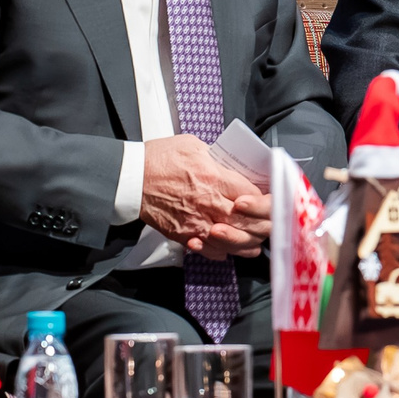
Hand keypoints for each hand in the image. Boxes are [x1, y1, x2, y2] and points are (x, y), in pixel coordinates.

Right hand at [141, 134, 270, 257]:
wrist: (129, 179)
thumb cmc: (158, 159)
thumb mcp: (194, 146)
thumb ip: (219, 158)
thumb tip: (234, 165)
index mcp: (215, 178)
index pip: (256, 197)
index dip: (267, 202)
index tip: (268, 200)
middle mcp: (209, 203)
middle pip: (251, 223)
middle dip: (265, 224)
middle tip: (269, 222)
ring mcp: (198, 223)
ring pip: (236, 242)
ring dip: (249, 242)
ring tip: (255, 238)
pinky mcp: (185, 236)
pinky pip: (213, 251)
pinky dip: (226, 251)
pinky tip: (233, 246)